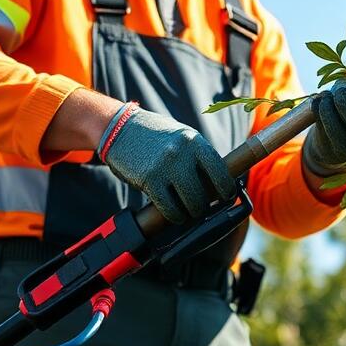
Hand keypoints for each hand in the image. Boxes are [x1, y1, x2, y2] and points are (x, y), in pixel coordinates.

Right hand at [101, 106, 235, 222]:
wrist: (119, 128)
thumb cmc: (155, 136)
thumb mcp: (180, 136)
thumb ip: (197, 155)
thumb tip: (217, 181)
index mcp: (195, 141)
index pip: (220, 170)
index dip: (226, 188)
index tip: (226, 196)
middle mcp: (182, 152)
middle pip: (205, 192)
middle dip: (204, 205)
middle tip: (201, 207)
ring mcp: (165, 166)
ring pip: (190, 203)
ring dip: (191, 213)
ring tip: (188, 212)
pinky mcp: (149, 179)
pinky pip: (168, 208)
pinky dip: (174, 216)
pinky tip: (174, 215)